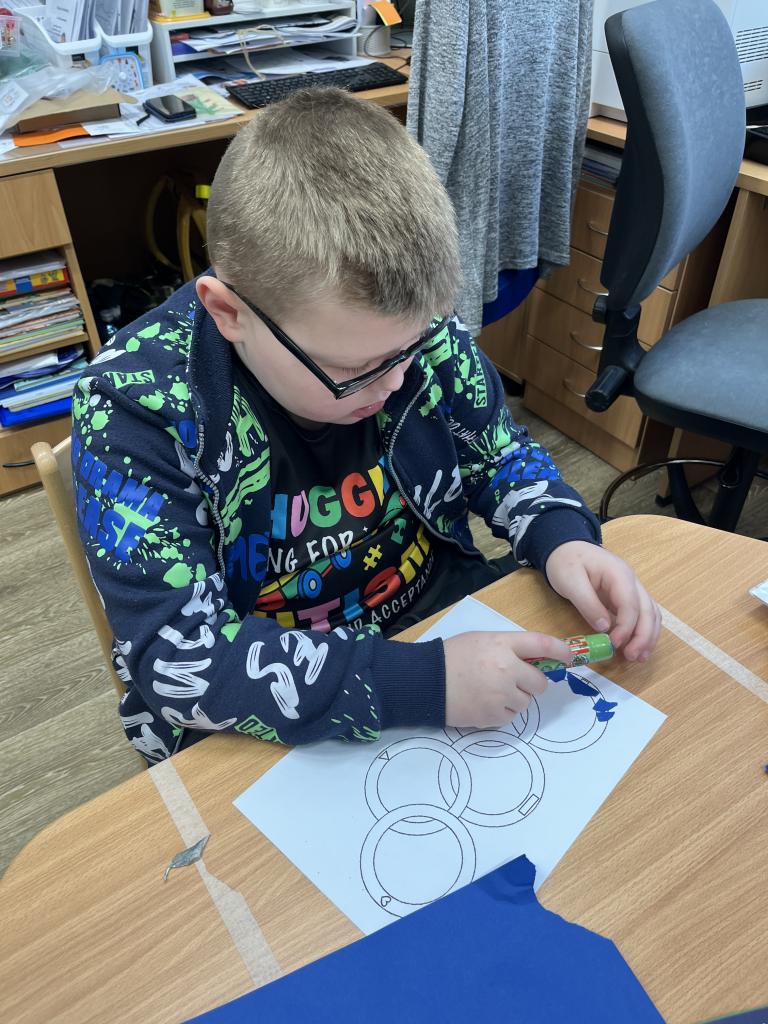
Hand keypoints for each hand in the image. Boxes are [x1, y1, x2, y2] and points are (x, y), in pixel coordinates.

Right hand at [444, 631, 573, 726]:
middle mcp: (507, 669)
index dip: (561, 650)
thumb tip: (535, 659)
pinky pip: (512, 716)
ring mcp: (501, 694)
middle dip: (531, 683)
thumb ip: (509, 647)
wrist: (425, 681)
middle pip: (540, 682)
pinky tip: (484, 702)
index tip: (569, 657)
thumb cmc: (453, 656)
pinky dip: (502, 712)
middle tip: (514, 680)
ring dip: (515, 698)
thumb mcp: (481, 640)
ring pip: (526, 702)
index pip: (542, 644)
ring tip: (491, 691)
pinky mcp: (493, 716)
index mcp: (502, 644)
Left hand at [545, 541, 660, 661]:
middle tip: (632, 658)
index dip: (626, 627)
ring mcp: (632, 588)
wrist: (565, 547)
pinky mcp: (626, 597)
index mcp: (619, 574)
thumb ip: (588, 604)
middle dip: (643, 636)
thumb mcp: (570, 581)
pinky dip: (643, 631)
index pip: (631, 604)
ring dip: (648, 636)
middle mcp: (632, 581)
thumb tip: (605, 628)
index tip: (615, 644)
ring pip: (650, 613)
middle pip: (647, 610)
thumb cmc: (566, 562)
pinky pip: (642, 614)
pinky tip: (638, 647)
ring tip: (639, 658)